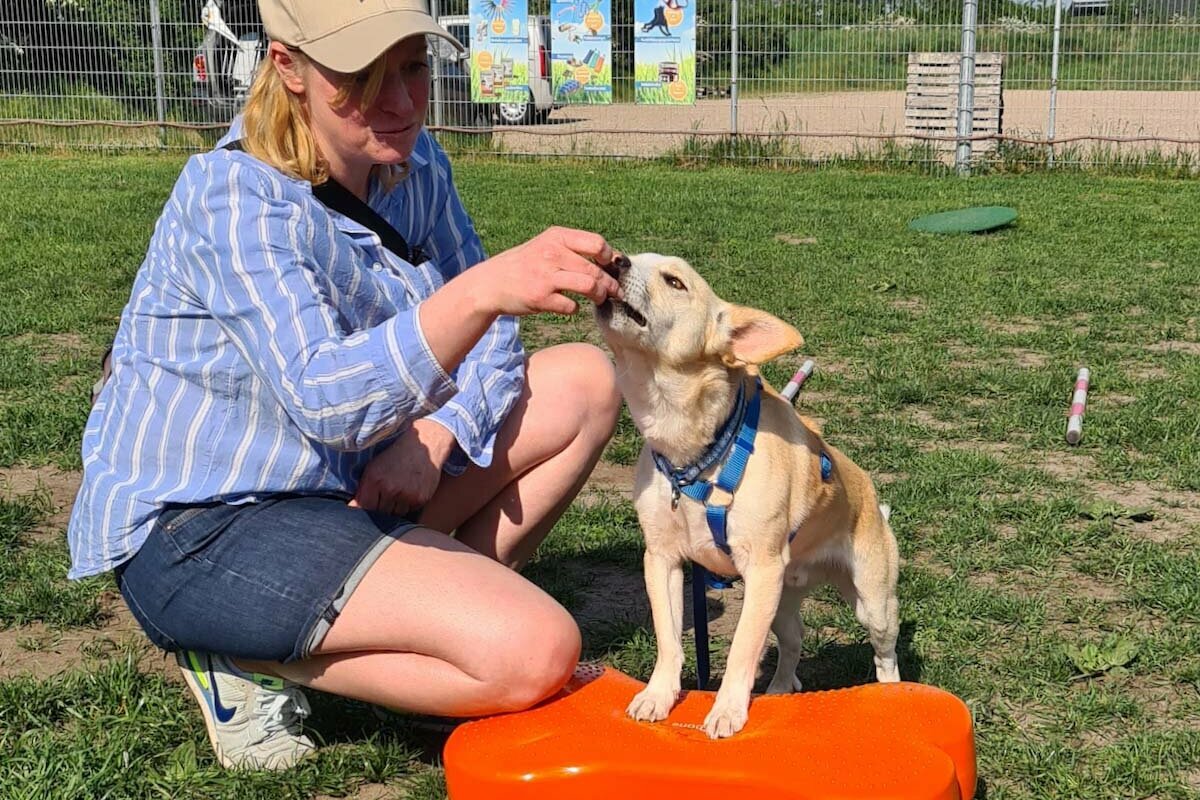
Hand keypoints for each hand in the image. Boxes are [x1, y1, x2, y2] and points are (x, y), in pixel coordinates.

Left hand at [351, 419, 456, 516]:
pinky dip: (408, 503)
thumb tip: (352, 508)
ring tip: (399, 489)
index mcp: (375, 479)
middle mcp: (390, 488)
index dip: (366, 507)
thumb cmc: (396, 454)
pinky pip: (410, 510)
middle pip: (380, 513)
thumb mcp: (374, 466)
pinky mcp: (421, 499)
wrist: (425, 444)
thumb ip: (362, 489)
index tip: (370, 502)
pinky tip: (410, 489)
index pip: (364, 507)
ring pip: (395, 513)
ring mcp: (407, 495)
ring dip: (395, 506)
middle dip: (380, 507)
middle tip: (387, 493)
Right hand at [471, 226, 620, 316]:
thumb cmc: (526, 264)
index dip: (609, 258)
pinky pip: (571, 306)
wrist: (492, 282)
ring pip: (589, 286)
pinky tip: (569, 306)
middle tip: (615, 292)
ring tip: (600, 299)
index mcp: (556, 237)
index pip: (597, 243)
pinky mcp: (541, 298)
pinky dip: (574, 308)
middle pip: (595, 269)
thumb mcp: (547, 245)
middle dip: (610, 284)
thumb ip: (574, 249)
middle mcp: (552, 254)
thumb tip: (612, 259)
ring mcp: (546, 276)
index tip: (611, 268)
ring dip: (600, 295)